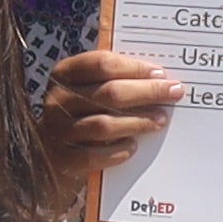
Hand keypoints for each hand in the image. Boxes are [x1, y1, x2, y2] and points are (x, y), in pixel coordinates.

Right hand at [34, 47, 178, 172]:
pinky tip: (132, 146)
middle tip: (172, 94)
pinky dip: (117, 151)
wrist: (49, 151)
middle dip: (147, 92)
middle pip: (108, 93)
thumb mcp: (88, 89)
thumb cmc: (81, 112)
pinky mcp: (62, 158)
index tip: (161, 74)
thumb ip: (114, 79)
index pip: (101, 64)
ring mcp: (57, 130)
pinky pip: (93, 155)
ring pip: (103, 125)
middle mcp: (56, 100)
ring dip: (137, 122)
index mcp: (64, 74)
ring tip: (159, 121)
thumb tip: (158, 78)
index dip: (134, 68)